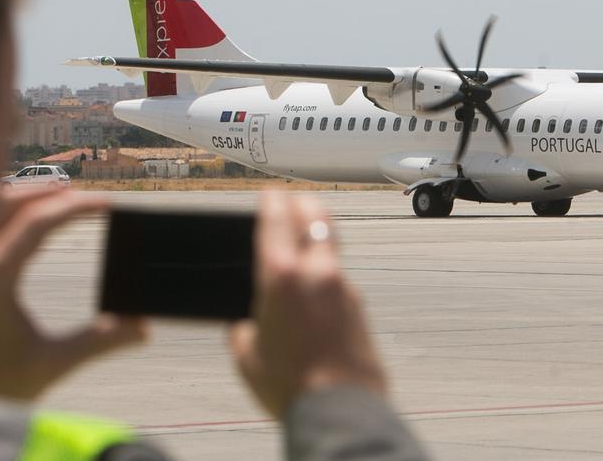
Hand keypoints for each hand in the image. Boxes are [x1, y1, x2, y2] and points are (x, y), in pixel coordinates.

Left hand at [0, 188, 146, 399]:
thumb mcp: (50, 365)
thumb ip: (98, 343)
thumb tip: (142, 326)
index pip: (36, 222)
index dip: (75, 208)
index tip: (106, 204)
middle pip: (6, 204)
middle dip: (46, 193)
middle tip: (80, 194)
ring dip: (20, 201)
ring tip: (52, 199)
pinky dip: (1, 218)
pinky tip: (18, 228)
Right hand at [230, 191, 386, 418]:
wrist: (338, 409)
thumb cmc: (288, 385)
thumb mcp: (246, 356)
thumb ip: (243, 328)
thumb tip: (246, 323)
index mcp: (280, 276)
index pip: (276, 218)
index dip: (271, 201)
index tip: (268, 194)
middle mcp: (316, 272)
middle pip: (314, 216)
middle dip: (301, 204)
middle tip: (292, 202)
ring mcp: (344, 285)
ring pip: (330, 246)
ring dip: (317, 240)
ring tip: (304, 247)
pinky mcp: (359, 305)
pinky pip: (340, 278)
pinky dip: (327, 276)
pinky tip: (316, 294)